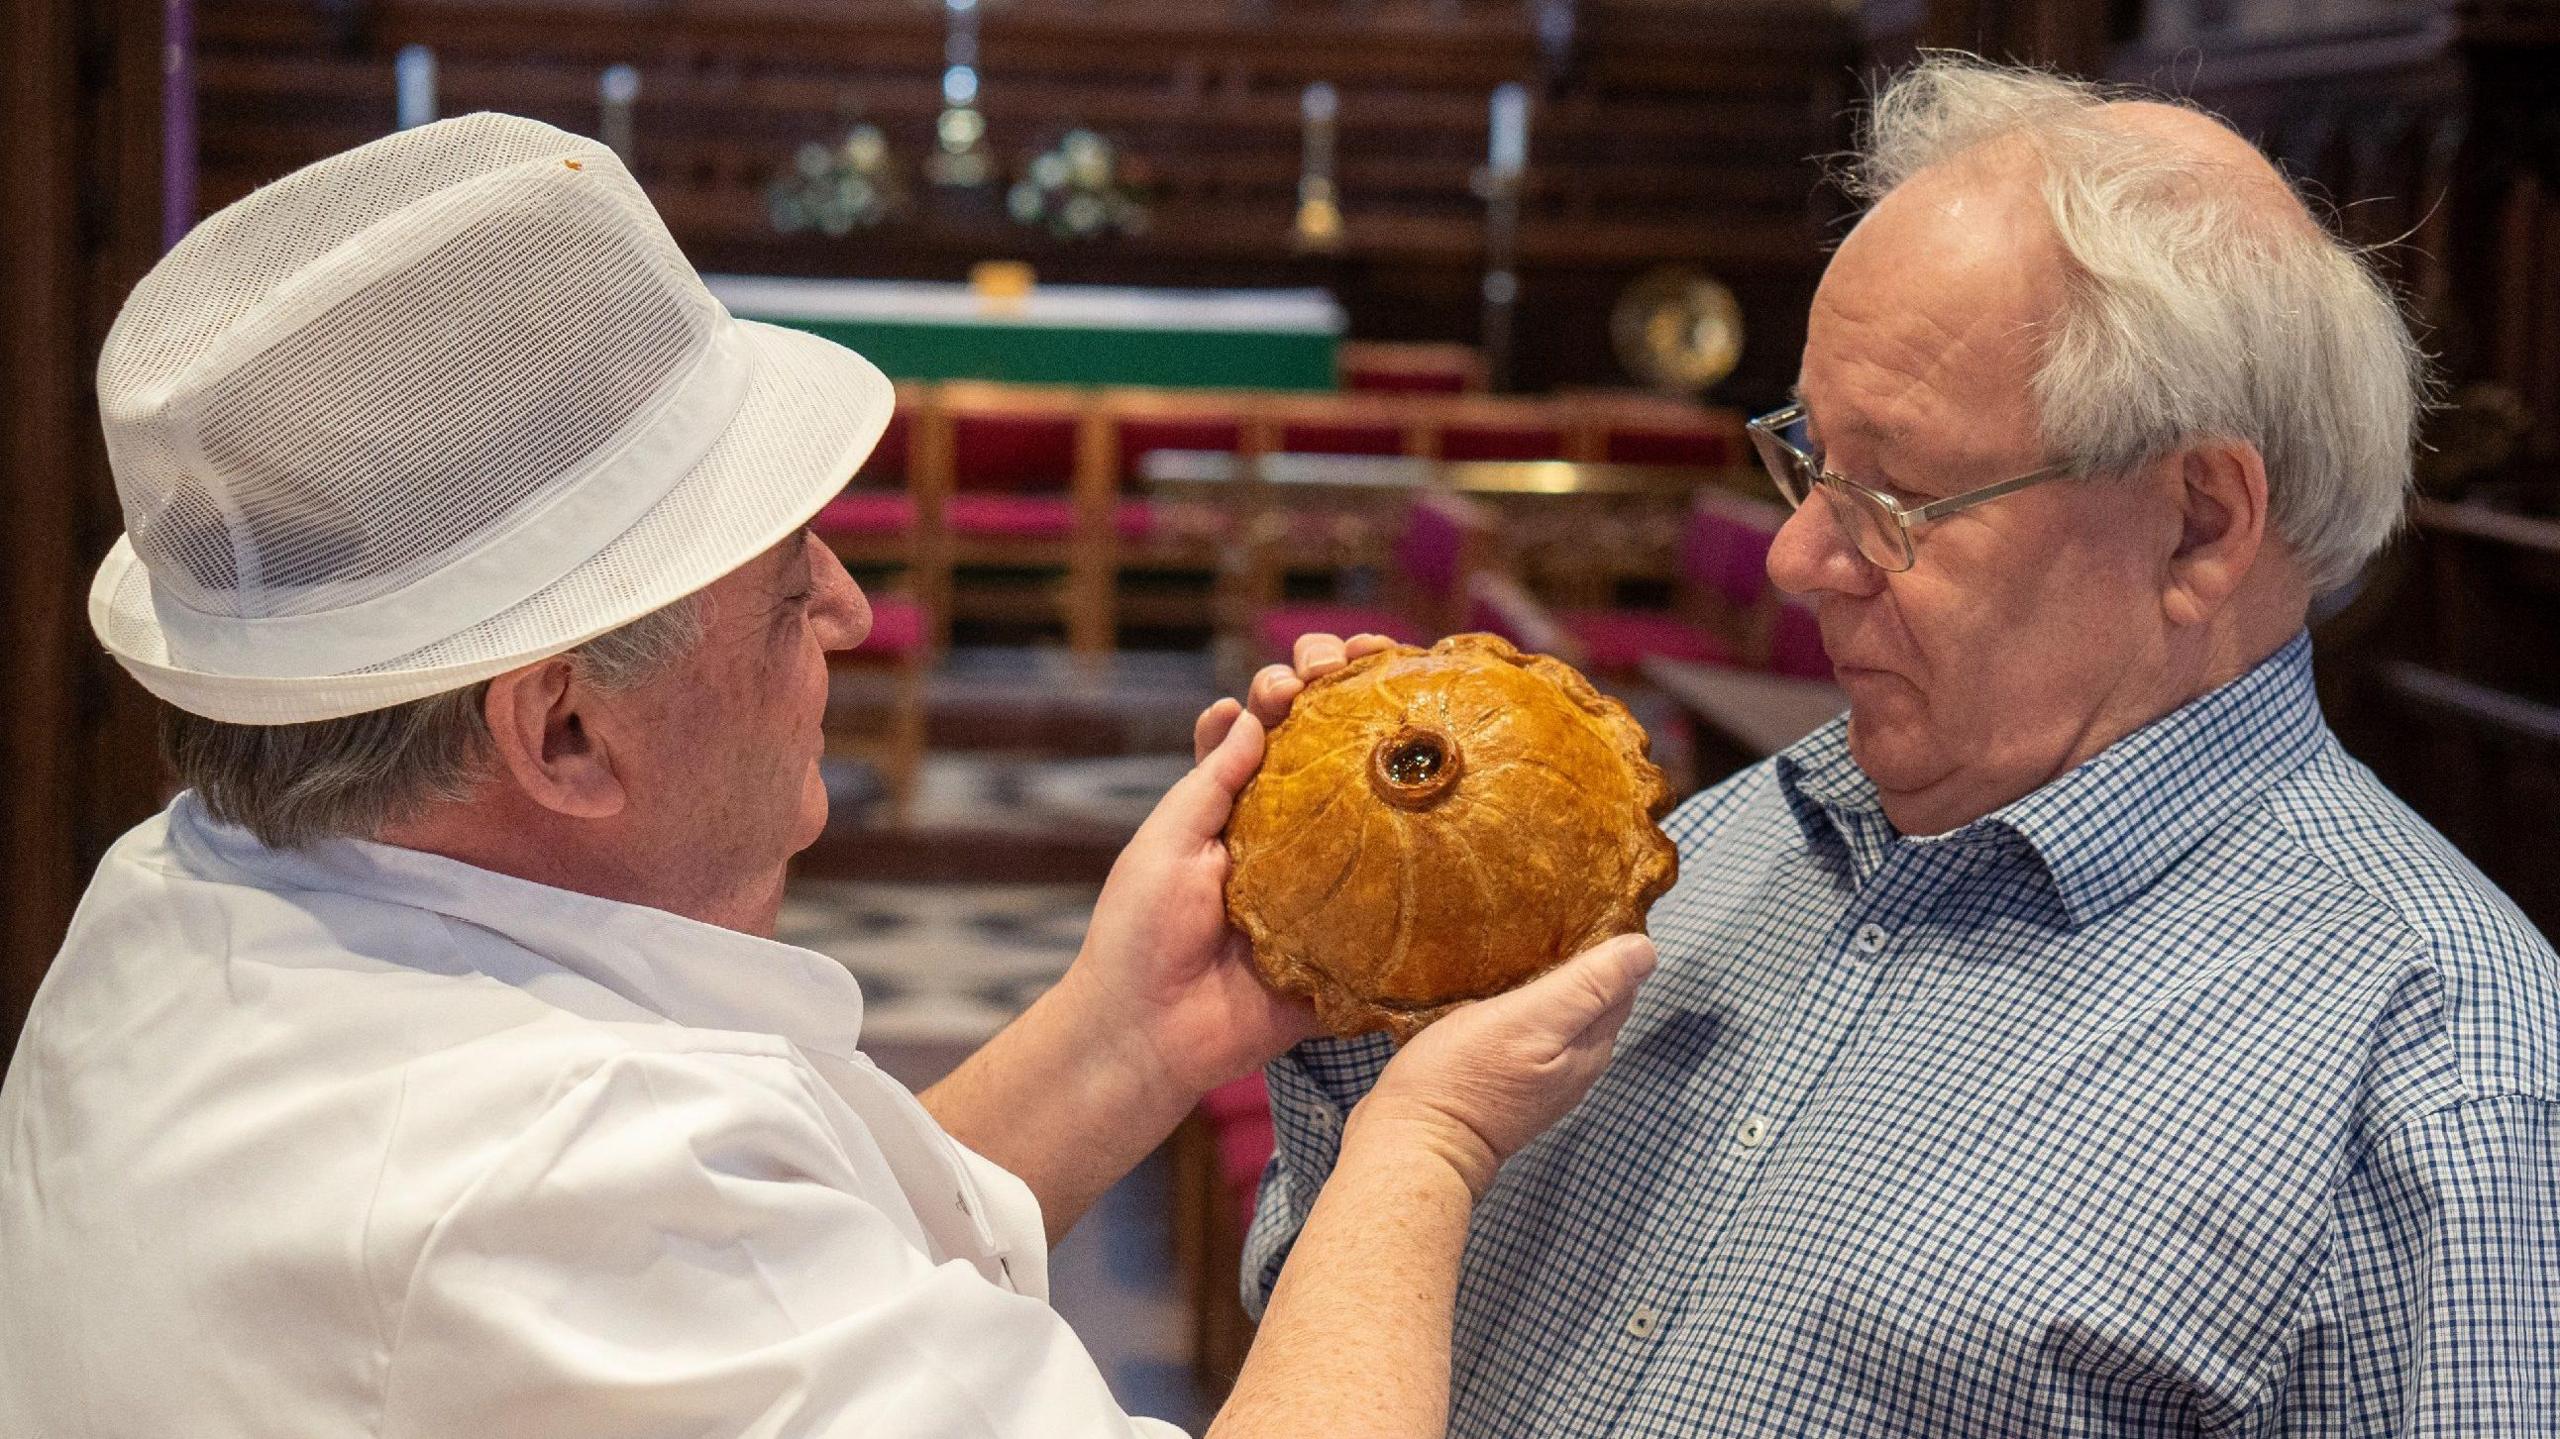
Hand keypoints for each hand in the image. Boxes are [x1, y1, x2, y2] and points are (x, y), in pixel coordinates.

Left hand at [1054, 632, 1400, 1100]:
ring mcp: (1325, 883)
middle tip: (1360, 663)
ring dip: (1393, 748)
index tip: (1304, 672)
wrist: (1151, 1034)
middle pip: (1331, 750)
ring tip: (1408, 703)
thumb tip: (1256, 710)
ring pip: (1370, 807)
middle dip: (1349, 693)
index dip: (1292, 686)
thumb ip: (1213, 779)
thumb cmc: (1140, 933)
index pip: (1270, 727)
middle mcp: (1287, 835)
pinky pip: (1395, 894)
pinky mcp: (1350, 935)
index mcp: (1235, 806)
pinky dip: (1422, 850)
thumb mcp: (1169, 839)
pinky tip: (1441, 801)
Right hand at [1354, 934, 1656, 1197]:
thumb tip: (1646, 951)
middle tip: (1549, 917)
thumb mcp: (1528, 1020)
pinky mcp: (1511, 1084)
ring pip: (1564, 1017)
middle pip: (1596, 1000)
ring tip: (1522, 945)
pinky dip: (1527, 1007)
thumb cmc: (1464, 1077)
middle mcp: (1577, 1065)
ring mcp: (1544, 1079)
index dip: (1607, 944)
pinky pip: (1533, 1033)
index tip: (1580, 906)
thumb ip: (1587, 988)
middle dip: (1583, 961)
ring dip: (1552, 983)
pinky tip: (1499, 991)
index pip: (1621, 983)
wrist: (1413, 1145)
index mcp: (1590, 1047)